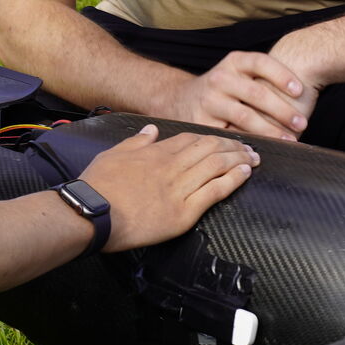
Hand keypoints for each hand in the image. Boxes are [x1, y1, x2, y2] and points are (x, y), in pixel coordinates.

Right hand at [75, 124, 257, 250]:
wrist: (91, 213)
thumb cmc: (97, 187)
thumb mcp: (112, 155)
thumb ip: (135, 142)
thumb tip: (150, 130)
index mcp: (155, 153)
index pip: (190, 139)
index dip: (211, 138)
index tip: (224, 140)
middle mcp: (171, 166)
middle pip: (209, 148)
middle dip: (232, 146)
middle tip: (249, 147)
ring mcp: (179, 189)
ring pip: (217, 166)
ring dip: (239, 159)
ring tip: (253, 158)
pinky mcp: (183, 212)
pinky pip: (214, 191)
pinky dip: (233, 180)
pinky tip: (245, 174)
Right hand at [165, 51, 308, 141]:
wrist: (181, 99)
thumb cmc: (226, 89)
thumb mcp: (239, 74)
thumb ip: (264, 80)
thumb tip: (305, 97)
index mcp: (234, 62)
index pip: (261, 62)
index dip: (282, 75)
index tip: (300, 91)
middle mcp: (220, 78)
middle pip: (256, 93)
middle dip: (283, 110)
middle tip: (302, 123)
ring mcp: (210, 100)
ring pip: (245, 117)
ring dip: (271, 130)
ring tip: (290, 140)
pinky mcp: (201, 122)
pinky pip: (230, 134)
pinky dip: (250, 142)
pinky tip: (265, 148)